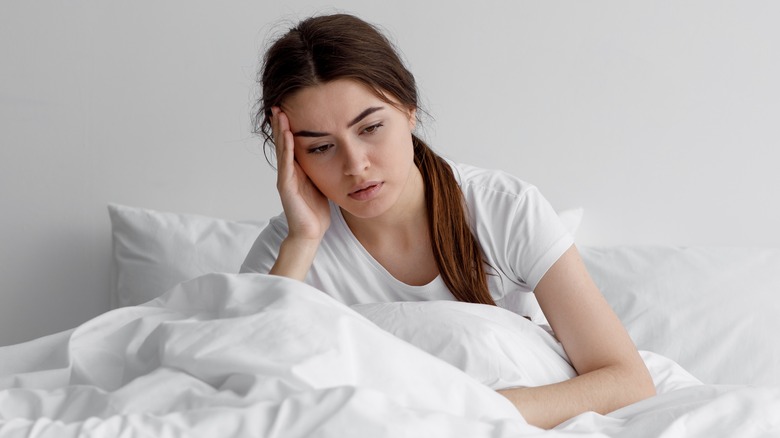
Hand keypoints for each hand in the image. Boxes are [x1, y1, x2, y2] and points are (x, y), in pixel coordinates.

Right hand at [271, 107, 330, 241]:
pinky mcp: (286, 187)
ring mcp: (285, 178)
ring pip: (282, 149)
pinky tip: (287, 135)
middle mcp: (288, 171)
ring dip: (281, 130)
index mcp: (297, 169)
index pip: (292, 143)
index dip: (290, 126)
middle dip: (282, 123)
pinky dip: (286, 148)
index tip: (291, 108)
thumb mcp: (322, 182)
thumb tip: (336, 153)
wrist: (310, 232)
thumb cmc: (316, 210)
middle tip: (279, 104)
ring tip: (279, 113)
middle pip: (283, 142)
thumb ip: (323, 168)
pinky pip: (286, 164)